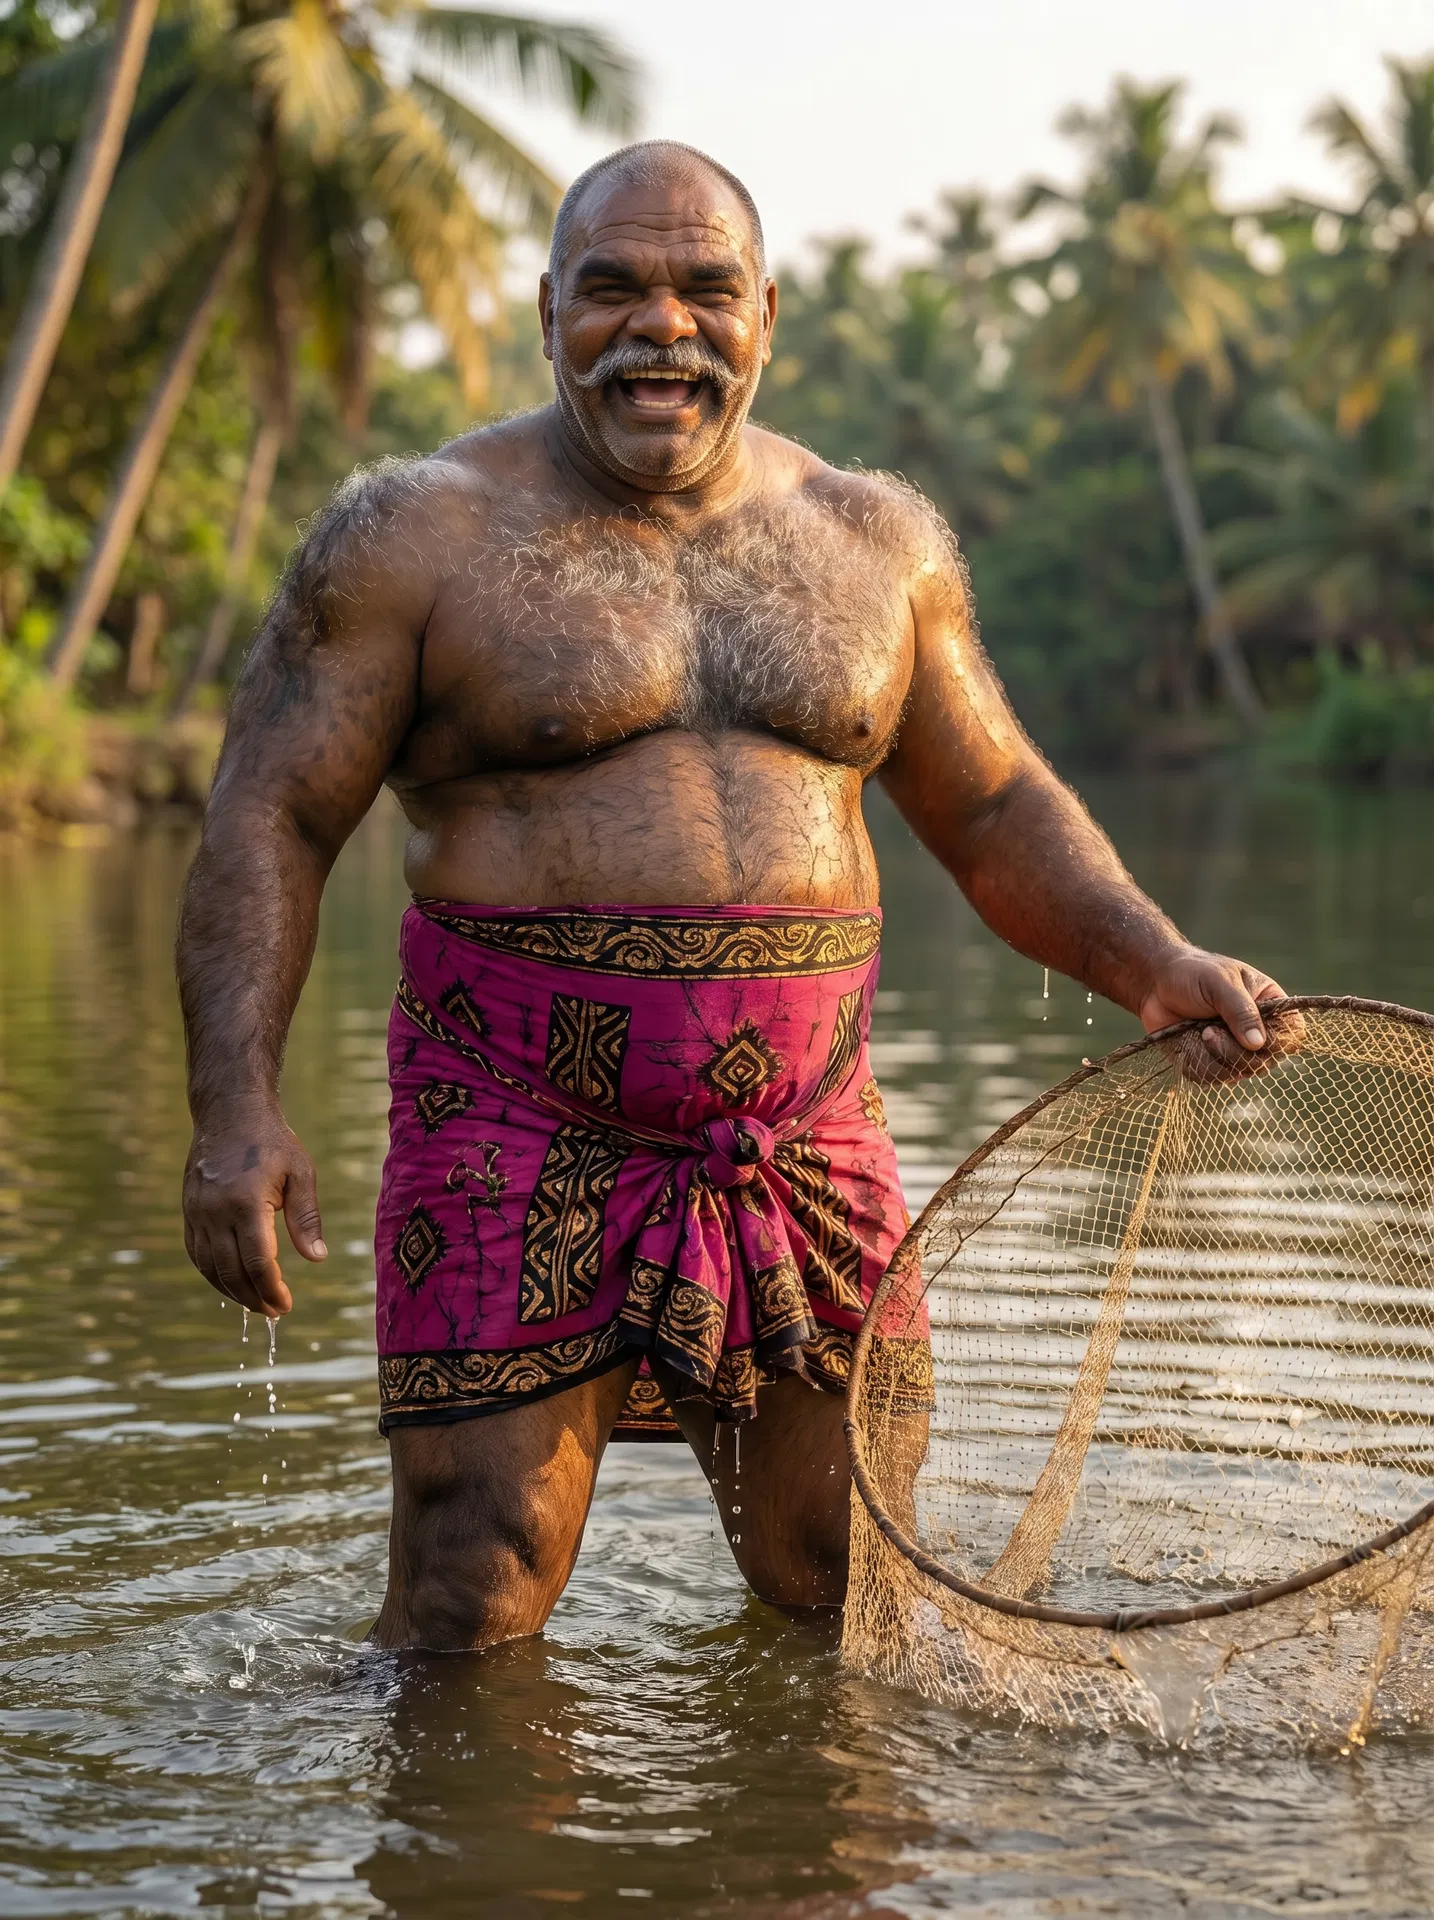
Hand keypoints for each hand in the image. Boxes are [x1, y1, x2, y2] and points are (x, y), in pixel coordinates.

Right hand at [182, 1107, 325, 1314]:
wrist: (230, 1112)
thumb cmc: (272, 1141)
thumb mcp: (300, 1173)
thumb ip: (306, 1218)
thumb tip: (317, 1259)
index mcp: (245, 1203)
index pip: (256, 1262)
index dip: (271, 1289)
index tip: (286, 1305)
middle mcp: (215, 1211)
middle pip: (230, 1272)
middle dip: (253, 1298)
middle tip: (274, 1312)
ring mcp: (197, 1212)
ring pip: (209, 1267)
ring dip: (231, 1291)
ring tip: (256, 1303)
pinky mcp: (189, 1210)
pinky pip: (196, 1253)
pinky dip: (212, 1274)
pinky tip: (230, 1282)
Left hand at [1138, 947, 1290, 1075]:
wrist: (1154, 984)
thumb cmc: (1191, 974)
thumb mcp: (1219, 982)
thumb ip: (1240, 1010)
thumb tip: (1258, 1044)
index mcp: (1270, 1007)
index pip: (1291, 1036)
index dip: (1277, 1043)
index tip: (1253, 1037)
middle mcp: (1257, 1033)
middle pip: (1263, 1062)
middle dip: (1233, 1050)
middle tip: (1208, 1030)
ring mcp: (1234, 1051)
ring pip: (1236, 1074)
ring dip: (1212, 1056)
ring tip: (1198, 1030)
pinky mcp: (1210, 1063)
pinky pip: (1210, 1078)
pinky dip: (1196, 1062)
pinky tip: (1187, 1041)